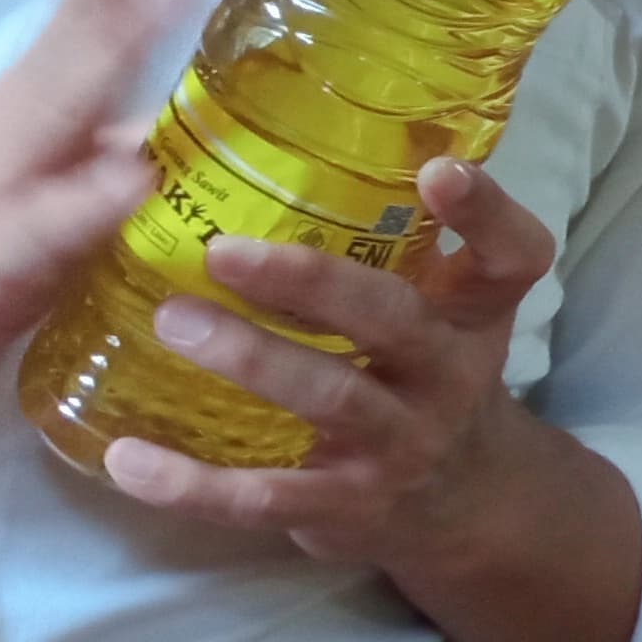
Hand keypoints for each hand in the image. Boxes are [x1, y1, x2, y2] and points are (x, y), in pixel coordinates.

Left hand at [102, 155, 558, 575]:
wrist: (462, 505)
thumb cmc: (425, 376)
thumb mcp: (442, 311)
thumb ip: (392, 244)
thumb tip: (276, 135)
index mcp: (474, 314)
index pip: (513, 256)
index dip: (485, 213)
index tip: (436, 169)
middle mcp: (448, 374)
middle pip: (394, 320)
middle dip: (312, 283)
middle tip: (225, 250)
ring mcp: (401, 443)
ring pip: (331, 399)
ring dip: (250, 359)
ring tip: (172, 320)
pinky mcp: (348, 505)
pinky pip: (267, 497)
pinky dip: (194, 483)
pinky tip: (128, 458)